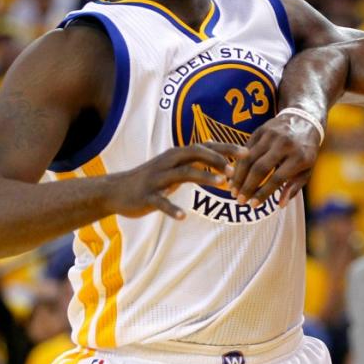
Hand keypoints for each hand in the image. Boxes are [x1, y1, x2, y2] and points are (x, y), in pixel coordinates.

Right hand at [105, 143, 244, 218]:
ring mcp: (157, 178)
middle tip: (237, 168)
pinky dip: (172, 209)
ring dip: (204, 176)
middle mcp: (168, 162)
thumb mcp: (172, 165)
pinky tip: (183, 217)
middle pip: (195, 153)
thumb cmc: (150, 178)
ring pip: (183, 173)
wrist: (116, 190)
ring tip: (223, 183)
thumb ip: (193, 159)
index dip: (226, 148)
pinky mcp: (147, 196)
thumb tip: (215, 149)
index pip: (205, 146)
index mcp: (176, 155)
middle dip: (217, 158)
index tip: (247, 152)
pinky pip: (161, 202)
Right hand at [230, 110, 320, 207]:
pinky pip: (246, 149)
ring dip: (239, 176)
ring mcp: (271, 135)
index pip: (277, 178)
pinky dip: (238, 164)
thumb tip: (280, 205)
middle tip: (239, 201)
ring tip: (233, 191)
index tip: (253, 205)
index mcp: (299, 157)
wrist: (304, 120)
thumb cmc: (306, 151)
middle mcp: (284, 144)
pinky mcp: (261, 130)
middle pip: (260, 168)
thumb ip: (294, 187)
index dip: (263, 193)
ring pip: (249, 158)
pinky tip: (233, 176)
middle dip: (247, 186)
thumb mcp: (307, 169)